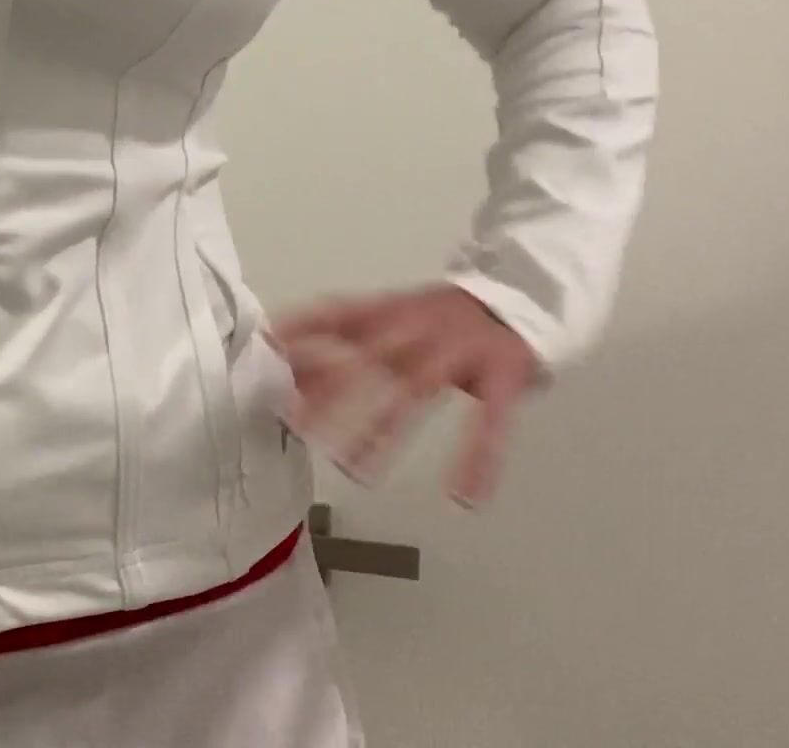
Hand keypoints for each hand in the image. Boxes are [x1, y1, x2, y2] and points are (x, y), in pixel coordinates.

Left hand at [268, 283, 538, 507]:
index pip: (337, 314)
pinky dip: (478, 457)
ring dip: (386, 430)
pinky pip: (490, 420)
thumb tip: (275, 353)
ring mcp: (462, 347)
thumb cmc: (440, 317)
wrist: (521, 294)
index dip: (301, 329)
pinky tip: (465, 494)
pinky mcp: (502, 372)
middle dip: (333, 391)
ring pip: (418, 390)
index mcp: (390, 311)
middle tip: (299, 426)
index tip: (267, 352)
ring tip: (358, 472)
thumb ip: (338, 335)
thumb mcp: (389, 316)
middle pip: (370, 357)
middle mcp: (421, 326)